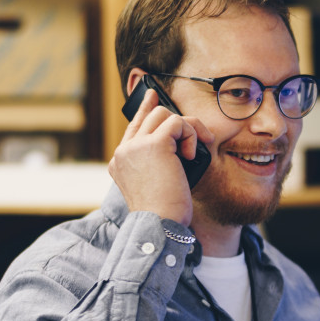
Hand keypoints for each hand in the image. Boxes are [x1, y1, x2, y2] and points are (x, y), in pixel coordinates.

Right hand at [108, 87, 213, 225]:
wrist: (159, 224)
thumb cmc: (164, 213)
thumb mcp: (156, 186)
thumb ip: (158, 165)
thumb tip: (178, 147)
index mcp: (120, 162)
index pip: (133, 127)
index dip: (145, 109)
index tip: (153, 96)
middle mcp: (123, 152)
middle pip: (152, 116)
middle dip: (180, 123)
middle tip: (199, 139)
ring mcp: (136, 146)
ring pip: (165, 115)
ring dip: (188, 130)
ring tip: (192, 154)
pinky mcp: (153, 144)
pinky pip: (178, 123)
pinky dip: (191, 136)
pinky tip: (191, 156)